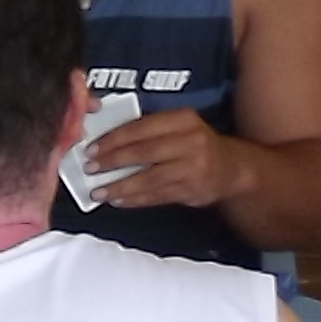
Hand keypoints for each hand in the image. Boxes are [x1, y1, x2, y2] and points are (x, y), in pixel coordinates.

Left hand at [86, 106, 237, 208]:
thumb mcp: (178, 128)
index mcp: (183, 120)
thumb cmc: (194, 145)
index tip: (92, 148)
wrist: (230, 168)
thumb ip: (148, 131)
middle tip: (90, 169)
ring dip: (119, 187)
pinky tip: (118, 201)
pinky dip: (134, 200)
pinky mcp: (190, 189)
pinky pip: (156, 196)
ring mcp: (192, 167)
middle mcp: (191, 141)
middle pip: (143, 152)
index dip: (113, 139)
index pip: (141, 128)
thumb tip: (105, 143)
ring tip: (98, 192)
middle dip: (112, 161)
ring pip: (148, 178)